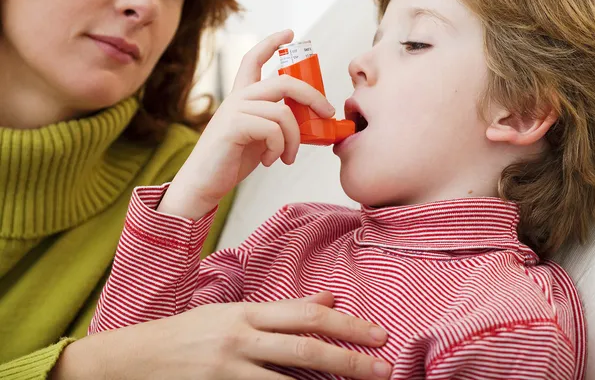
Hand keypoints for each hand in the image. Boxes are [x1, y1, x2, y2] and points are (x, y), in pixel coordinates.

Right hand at [52, 292, 391, 379]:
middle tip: (384, 366)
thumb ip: (280, 310)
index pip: (305, 314)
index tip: (377, 333)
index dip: (346, 324)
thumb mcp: (231, 313)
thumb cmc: (185, 334)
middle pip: (305, 346)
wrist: (133, 360)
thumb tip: (328, 298)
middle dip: (349, 357)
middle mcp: (241, 337)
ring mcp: (229, 368)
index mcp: (246, 312)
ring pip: (289, 379)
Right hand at [158, 29, 334, 218]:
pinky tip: (271, 161)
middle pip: (284, 82)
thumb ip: (277, 124)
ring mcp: (234, 111)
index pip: (253, 59)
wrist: (203, 184)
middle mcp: (237, 98)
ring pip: (283, 113)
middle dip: (313, 96)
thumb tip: (312, 121)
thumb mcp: (259, 138)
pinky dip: (279, 148)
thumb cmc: (231, 161)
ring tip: (287, 157)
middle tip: (327, 114)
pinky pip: (273, 130)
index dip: (271, 43)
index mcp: (242, 97)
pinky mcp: (233, 127)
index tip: (290, 33)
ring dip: (294, 139)